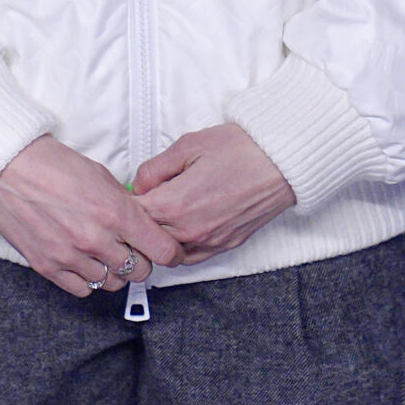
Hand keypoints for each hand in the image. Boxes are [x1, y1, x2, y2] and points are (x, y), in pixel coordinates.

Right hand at [0, 136, 183, 298]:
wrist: (7, 168)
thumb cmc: (53, 165)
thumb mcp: (101, 175)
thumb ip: (125, 204)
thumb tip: (143, 223)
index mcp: (115, 212)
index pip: (161, 250)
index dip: (170, 252)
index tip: (168, 251)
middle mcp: (96, 239)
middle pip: (139, 271)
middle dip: (141, 261)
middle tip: (133, 249)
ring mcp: (70, 256)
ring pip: (111, 282)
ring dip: (113, 270)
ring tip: (104, 253)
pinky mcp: (47, 266)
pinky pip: (82, 289)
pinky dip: (88, 279)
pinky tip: (84, 261)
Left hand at [133, 125, 295, 264]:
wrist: (281, 162)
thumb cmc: (239, 149)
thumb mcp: (187, 146)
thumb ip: (154, 169)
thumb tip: (138, 185)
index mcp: (175, 204)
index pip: (133, 216)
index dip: (124, 205)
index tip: (123, 197)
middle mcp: (190, 230)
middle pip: (147, 238)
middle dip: (138, 223)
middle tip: (138, 206)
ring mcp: (209, 242)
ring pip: (168, 253)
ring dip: (158, 239)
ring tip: (159, 218)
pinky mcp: (226, 245)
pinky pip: (192, 258)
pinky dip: (181, 248)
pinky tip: (180, 230)